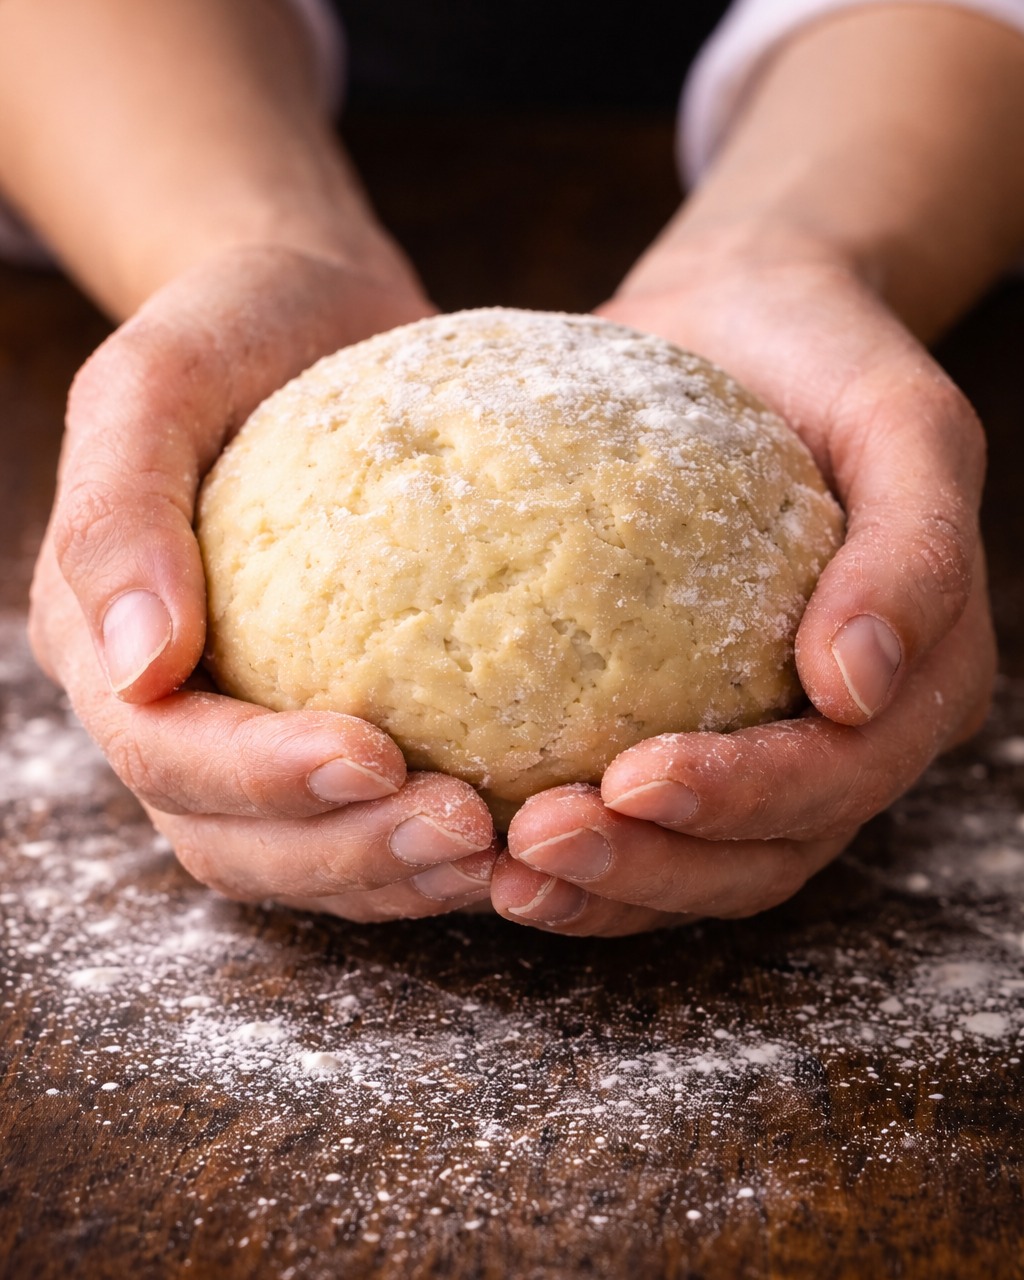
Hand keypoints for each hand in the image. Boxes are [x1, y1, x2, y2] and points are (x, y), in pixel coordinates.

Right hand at [30, 245, 496, 919]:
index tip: (373, 757)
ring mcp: (248, 730)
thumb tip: (146, 665)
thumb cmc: (228, 331)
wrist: (304, 317)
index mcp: (107, 647)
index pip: (165, 752)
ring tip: (497, 847)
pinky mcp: (331, 722)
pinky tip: (517, 821)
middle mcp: (170, 713)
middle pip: (232, 840)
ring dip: (394, 872)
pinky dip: (431, 840)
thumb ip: (121, 514)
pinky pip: (371, 814)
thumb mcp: (154, 381)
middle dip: (343, 854)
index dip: (259, 779)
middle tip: (463, 831)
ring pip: (301, 856)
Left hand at [489, 239, 995, 934]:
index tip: (634, 780)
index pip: (837, 777)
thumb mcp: (903, 420)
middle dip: (653, 868)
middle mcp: (842, 739)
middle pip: (761, 855)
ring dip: (604, 887)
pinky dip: (572, 845)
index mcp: (913, 686)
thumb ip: (912, 550)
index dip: (744, 799)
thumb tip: (854, 686)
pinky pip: (633, 814)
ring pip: (695, 864)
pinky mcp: (682, 722)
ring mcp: (762, 743)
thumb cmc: (832, 358)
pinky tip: (483, 834)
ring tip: (503, 875)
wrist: (747, 321)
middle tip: (535, 847)